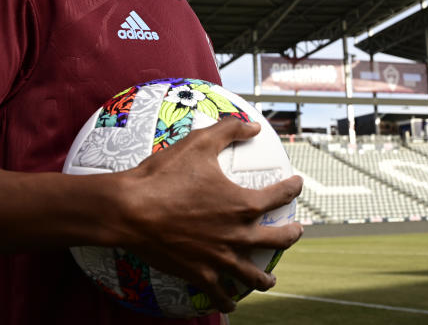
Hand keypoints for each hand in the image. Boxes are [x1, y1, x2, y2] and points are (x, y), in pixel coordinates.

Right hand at [115, 117, 302, 312]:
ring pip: (253, 275)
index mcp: (243, 204)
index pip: (279, 196)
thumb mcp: (198, 143)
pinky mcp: (199, 274)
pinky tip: (230, 302)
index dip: (292, 188)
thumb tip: (252, 125)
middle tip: (295, 231)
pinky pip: (220, 294)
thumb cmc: (163, 175)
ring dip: (265, 278)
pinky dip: (228, 300)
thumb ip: (228, 131)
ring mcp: (219, 258)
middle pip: (278, 239)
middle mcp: (237, 235)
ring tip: (269, 280)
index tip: (297, 184)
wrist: (130, 210)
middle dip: (291, 234)